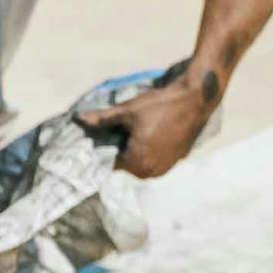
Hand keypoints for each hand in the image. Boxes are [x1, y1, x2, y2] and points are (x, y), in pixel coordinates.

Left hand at [79, 66, 222, 181]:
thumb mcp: (127, 111)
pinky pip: (154, 159)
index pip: (110, 164)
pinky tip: (151, 132)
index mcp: (137, 163)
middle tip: (120, 129)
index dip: (104, 149)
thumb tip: (78, 119)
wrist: (195, 99)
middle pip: (126, 165)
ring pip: (140, 163)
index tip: (102, 136)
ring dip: (135, 151)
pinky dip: (149, 150)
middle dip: (120, 149)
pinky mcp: (175, 161)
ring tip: (137, 130)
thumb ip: (102, 119)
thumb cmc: (160, 105)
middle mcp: (151, 172)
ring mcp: (165, 168)